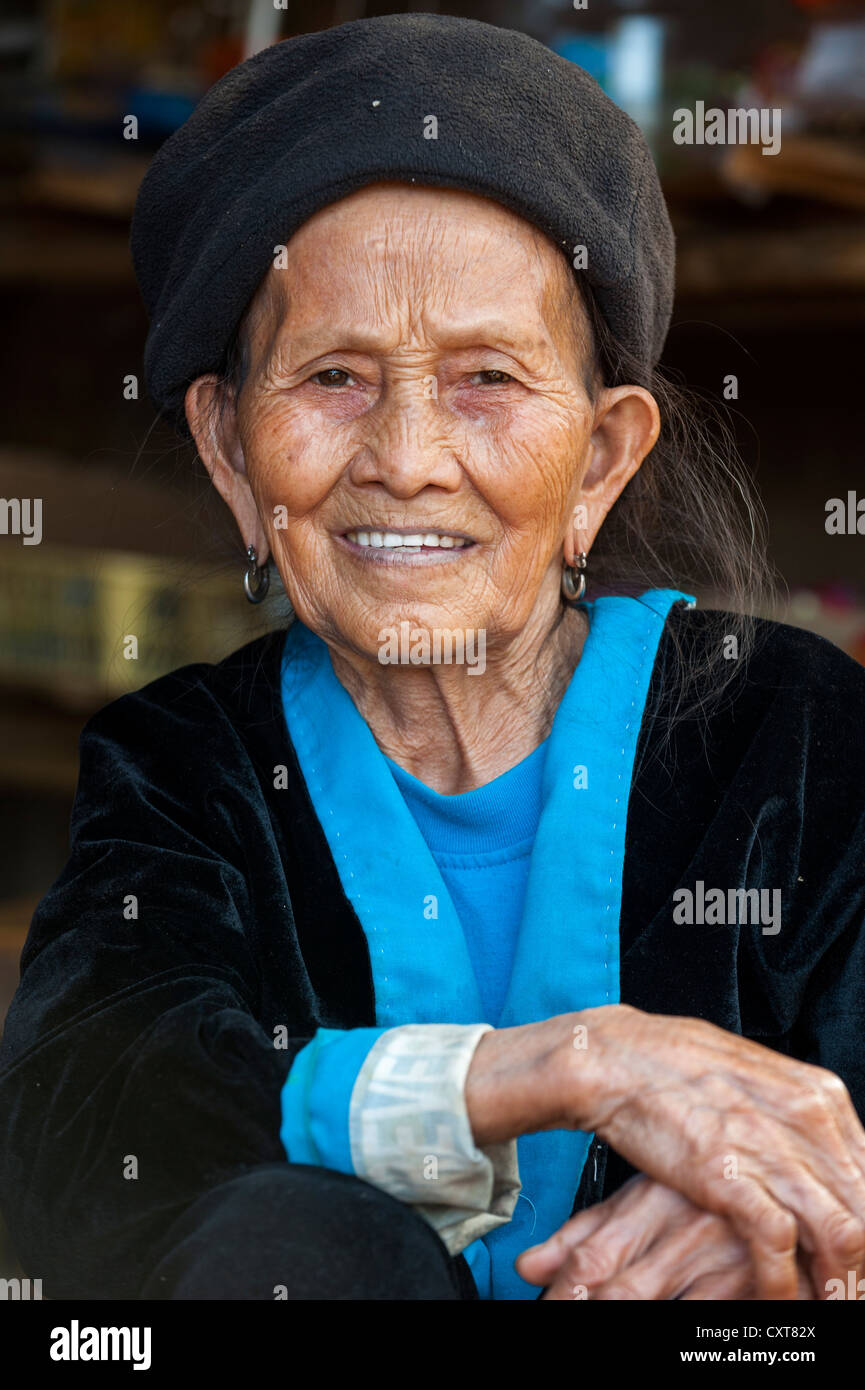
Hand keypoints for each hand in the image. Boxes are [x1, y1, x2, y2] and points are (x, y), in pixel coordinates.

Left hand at [516, 1175, 816, 1299]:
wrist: (783, 1180)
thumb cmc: (702, 1188)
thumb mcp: (641, 1196)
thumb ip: (585, 1233)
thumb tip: (527, 1267)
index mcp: (652, 1200)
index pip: (592, 1256)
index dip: (562, 1291)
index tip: (544, 1303)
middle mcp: (685, 1230)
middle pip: (621, 1289)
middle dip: (580, 1307)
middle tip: (559, 1314)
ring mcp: (721, 1261)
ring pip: (655, 1306)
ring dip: (618, 1318)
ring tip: (592, 1315)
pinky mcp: (752, 1286)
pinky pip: (704, 1322)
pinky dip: (678, 1328)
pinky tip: (663, 1318)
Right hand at [552, 1005, 864, 1299]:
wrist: (614, 1057)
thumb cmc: (671, 1064)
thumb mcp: (754, 1079)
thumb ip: (792, 1116)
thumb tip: (815, 1153)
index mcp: (817, 1093)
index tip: (857, 1252)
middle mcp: (807, 1118)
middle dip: (859, 1260)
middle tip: (846, 1288)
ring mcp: (771, 1147)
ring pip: (843, 1235)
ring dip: (837, 1282)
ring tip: (824, 1305)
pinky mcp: (730, 1176)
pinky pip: (778, 1246)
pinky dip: (783, 1284)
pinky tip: (776, 1299)